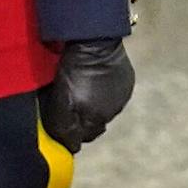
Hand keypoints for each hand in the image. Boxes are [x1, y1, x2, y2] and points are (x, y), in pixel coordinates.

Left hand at [38, 38, 134, 152]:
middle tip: (69, 106)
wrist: (95, 40)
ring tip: (82, 91)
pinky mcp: (127, 83)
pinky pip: (113, 95)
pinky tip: (95, 81)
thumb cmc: (73, 68)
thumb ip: (64, 127)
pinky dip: (104, 93)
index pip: (80, 139)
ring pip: (104, 112)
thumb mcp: (61, 99)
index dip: (69, 133)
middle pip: (93, 126)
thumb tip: (71, 148)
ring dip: (93, 106)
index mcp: (95, 118)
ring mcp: (121, 97)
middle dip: (81, 121)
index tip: (61, 125)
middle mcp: (112, 112)